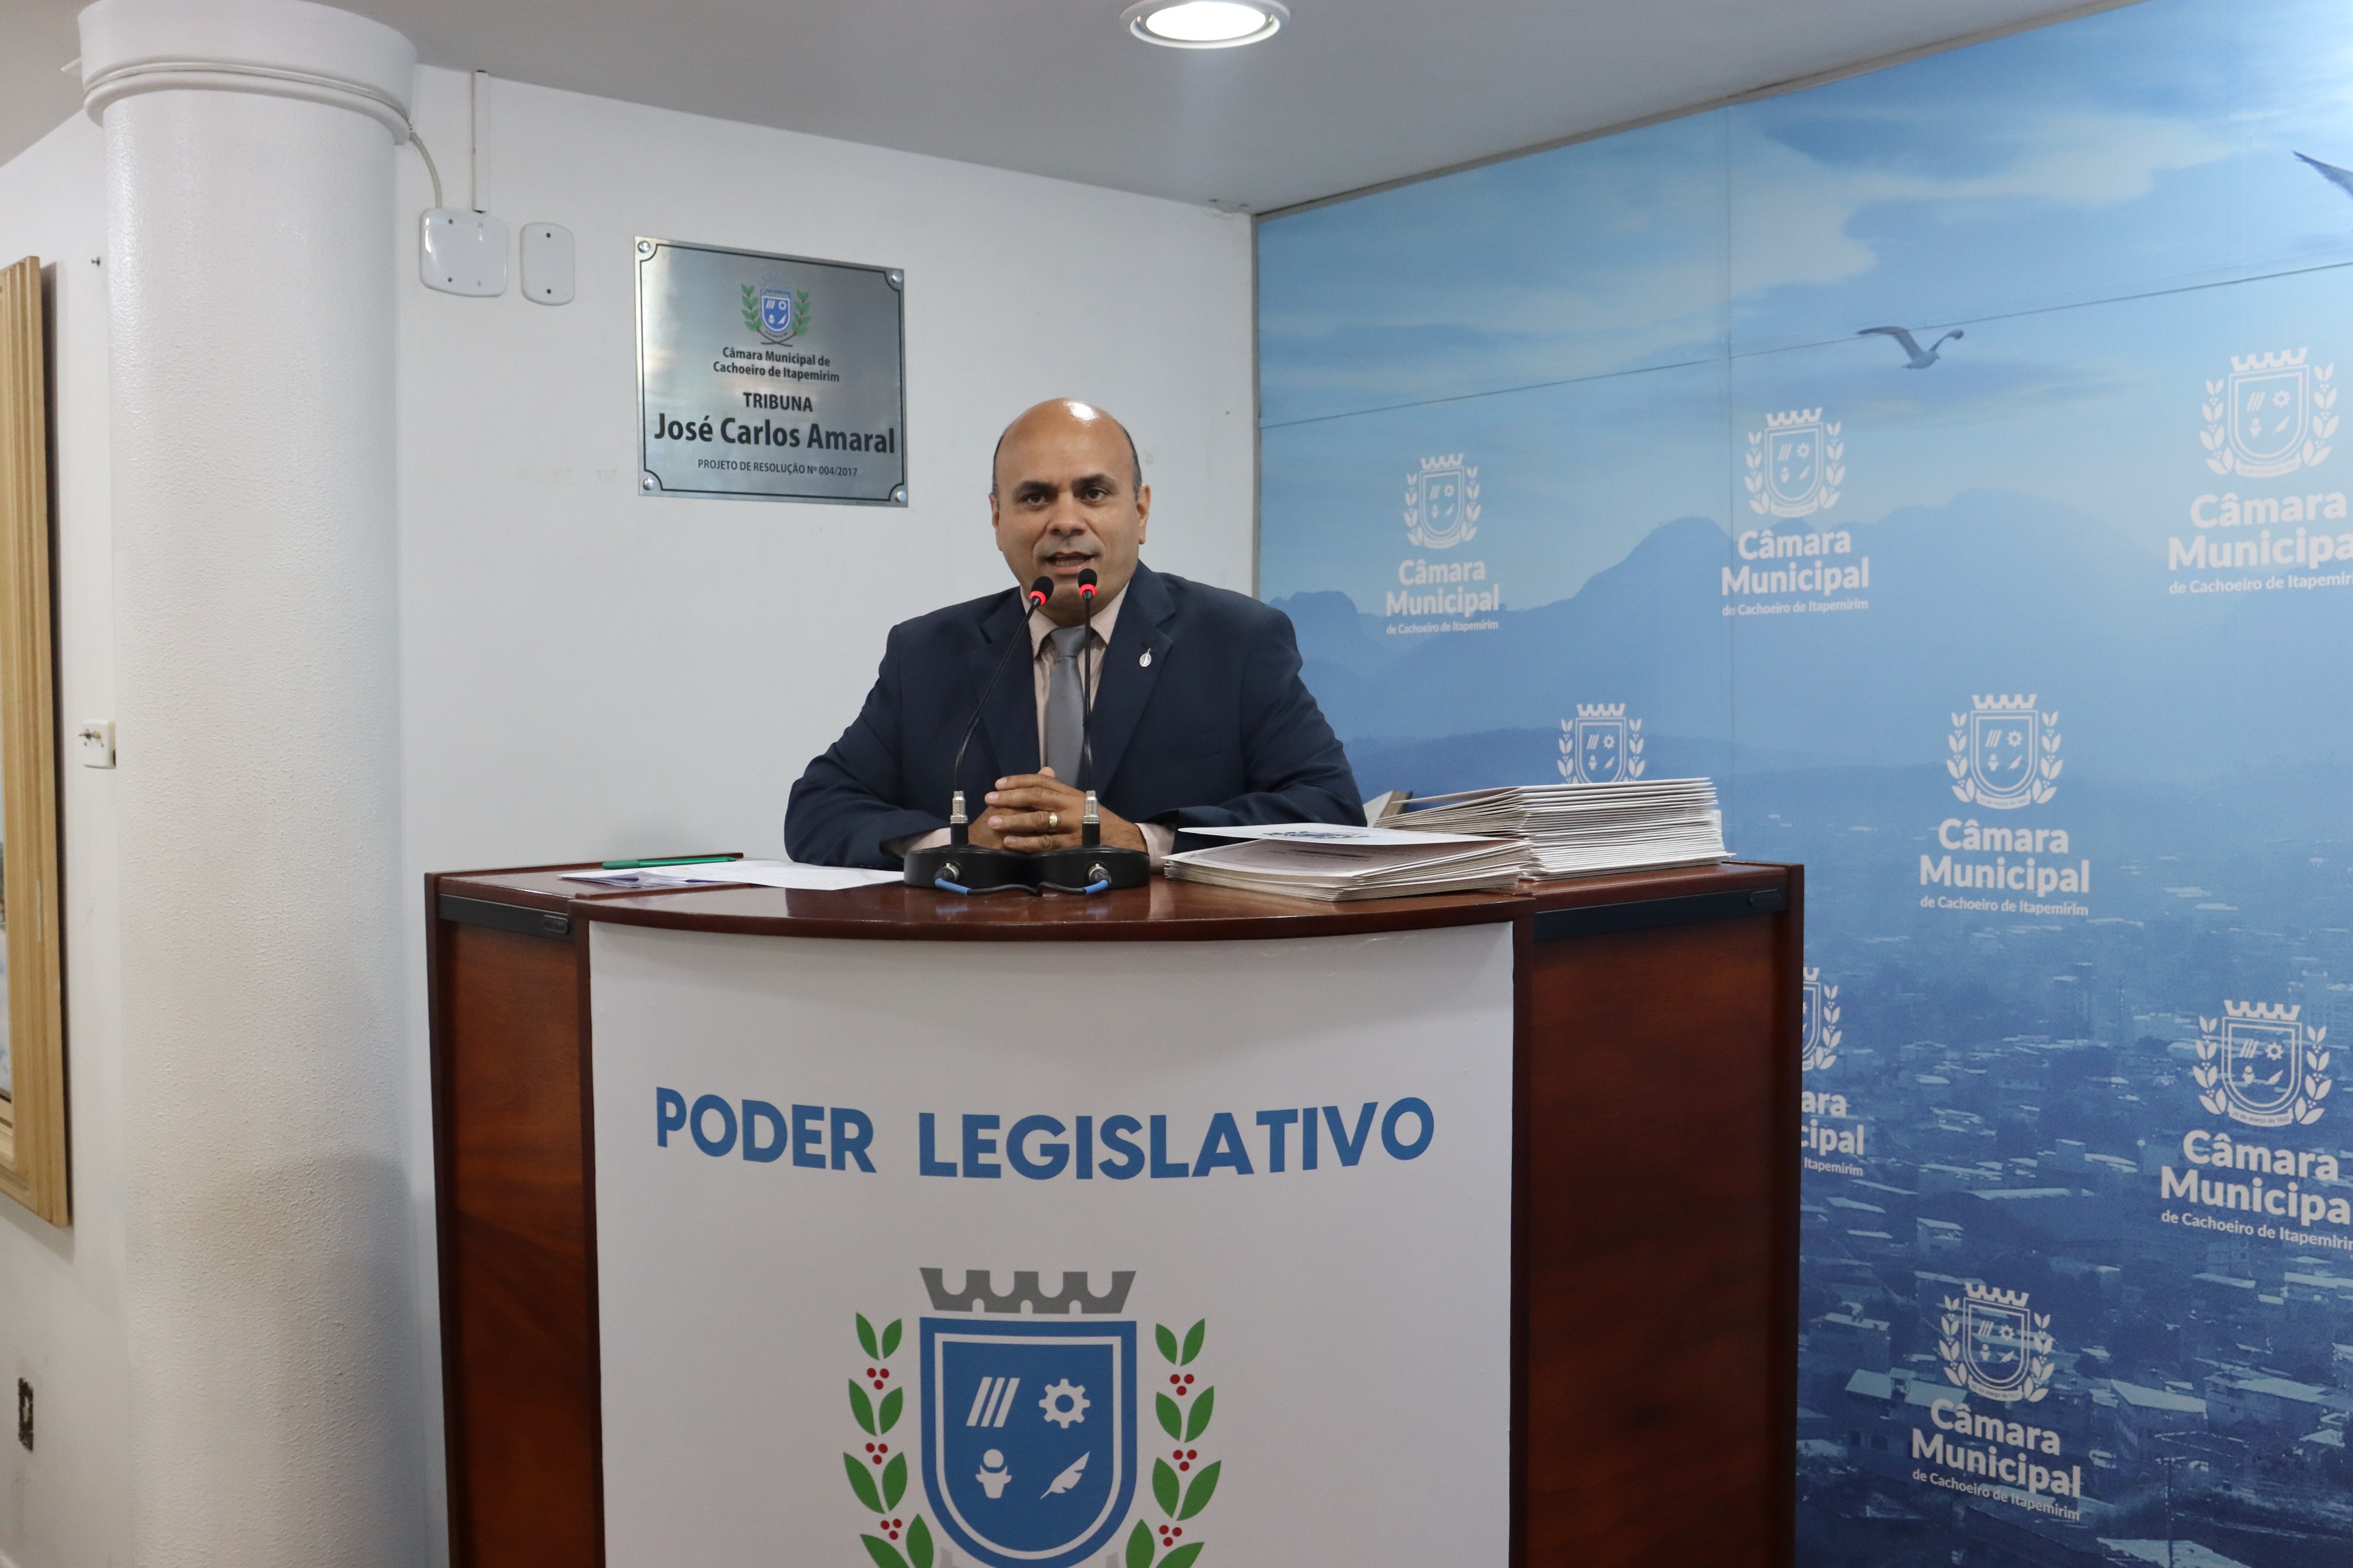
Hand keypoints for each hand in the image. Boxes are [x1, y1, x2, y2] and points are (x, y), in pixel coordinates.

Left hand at [970, 768, 1146, 853]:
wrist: (1123, 841)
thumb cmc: (1097, 820)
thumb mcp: (1081, 800)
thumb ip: (1060, 789)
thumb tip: (1044, 772)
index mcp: (1070, 793)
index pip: (1042, 781)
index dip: (1018, 781)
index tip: (999, 783)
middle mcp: (1070, 806)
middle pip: (1036, 797)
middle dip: (1011, 798)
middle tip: (989, 799)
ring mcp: (1070, 826)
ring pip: (1039, 821)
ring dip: (1014, 821)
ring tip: (994, 822)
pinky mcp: (1070, 846)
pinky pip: (1045, 844)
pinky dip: (1026, 844)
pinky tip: (1010, 844)